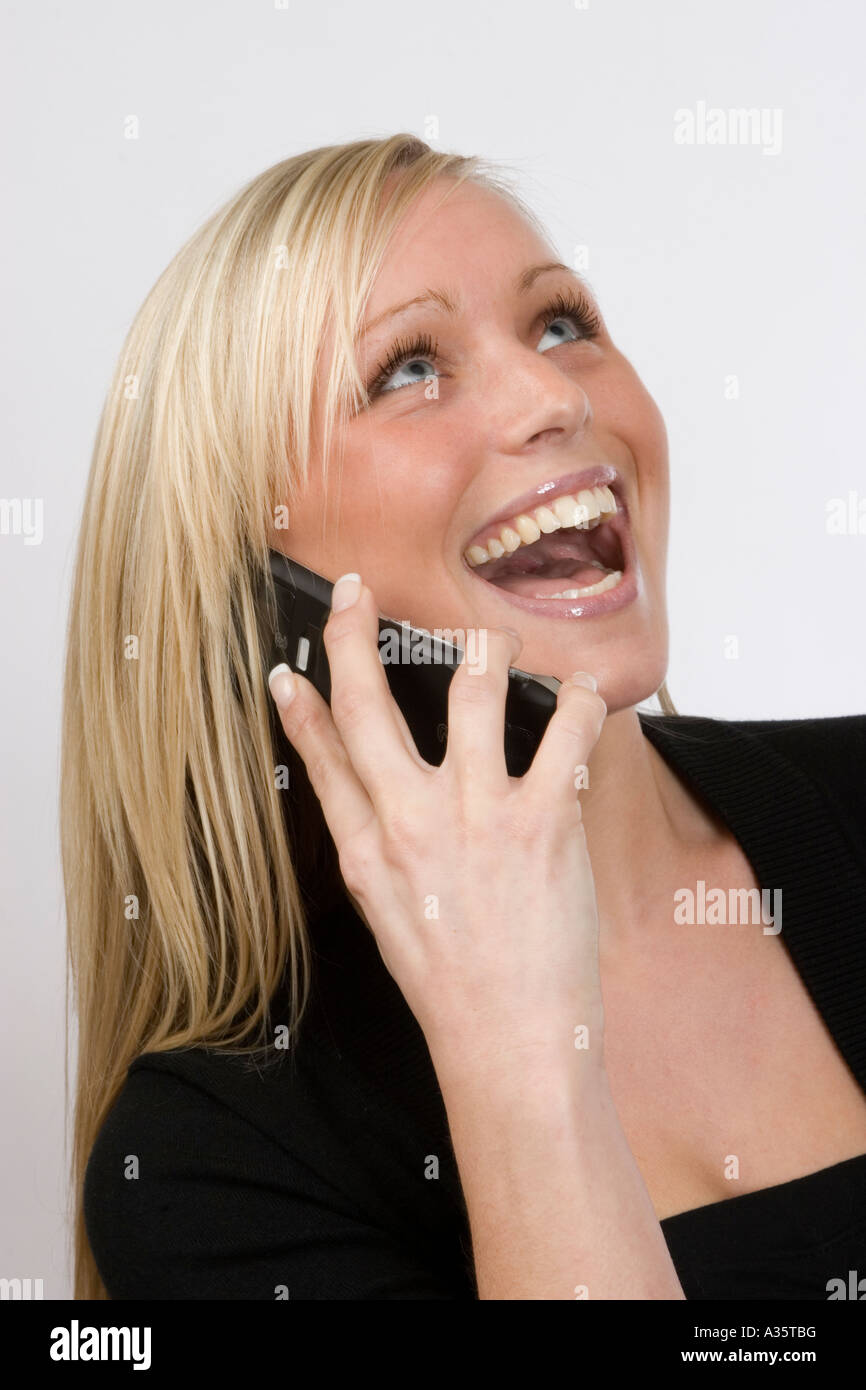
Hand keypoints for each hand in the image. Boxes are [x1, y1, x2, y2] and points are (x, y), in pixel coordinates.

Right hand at [268, 573, 607, 1079]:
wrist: (508, 1043)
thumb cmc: (452, 984)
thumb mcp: (386, 913)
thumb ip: (372, 843)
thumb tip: (364, 791)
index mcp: (366, 848)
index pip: (321, 754)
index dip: (302, 703)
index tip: (291, 667)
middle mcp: (410, 819)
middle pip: (368, 702)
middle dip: (354, 633)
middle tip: (355, 590)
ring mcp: (476, 814)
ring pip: (472, 686)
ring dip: (484, 646)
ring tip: (498, 640)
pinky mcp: (544, 821)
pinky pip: (565, 729)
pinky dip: (579, 698)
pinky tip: (582, 691)